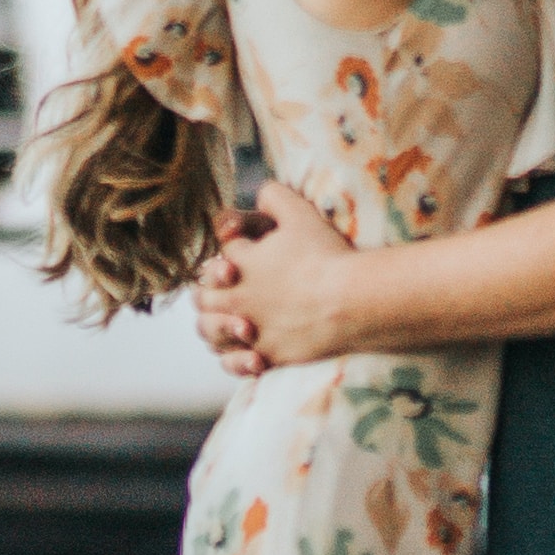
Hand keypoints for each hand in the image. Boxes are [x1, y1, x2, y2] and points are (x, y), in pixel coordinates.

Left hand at [193, 173, 356, 378]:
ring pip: (208, 330)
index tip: (243, 251)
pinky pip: (234, 362)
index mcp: (239, 262)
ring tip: (234, 320)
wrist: (351, 301)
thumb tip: (260, 193)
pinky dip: (236, 358)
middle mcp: (236, 297)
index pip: (217, 254)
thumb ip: (274, 197)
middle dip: (210, 290)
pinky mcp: (267, 355)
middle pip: (202, 295)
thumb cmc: (326, 256)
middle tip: (230, 286)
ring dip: (215, 324)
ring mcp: (249, 329)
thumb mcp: (300, 212)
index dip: (228, 251)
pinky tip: (249, 351)